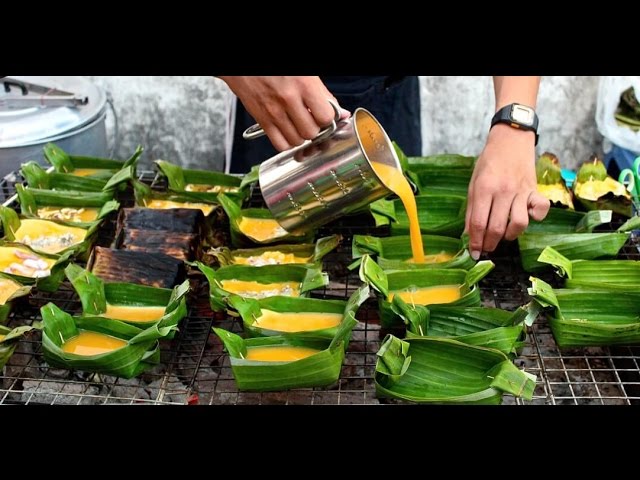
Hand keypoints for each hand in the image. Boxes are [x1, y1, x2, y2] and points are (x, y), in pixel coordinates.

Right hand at [220, 76, 348, 151]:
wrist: (243, 64)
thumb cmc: (274, 66)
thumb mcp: (305, 73)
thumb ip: (323, 94)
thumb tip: (340, 113)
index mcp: (303, 84)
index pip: (325, 117)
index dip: (327, 119)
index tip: (324, 115)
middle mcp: (288, 99)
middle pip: (311, 132)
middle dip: (314, 129)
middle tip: (310, 120)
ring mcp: (274, 111)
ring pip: (297, 141)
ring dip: (300, 136)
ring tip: (298, 125)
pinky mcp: (261, 120)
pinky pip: (279, 144)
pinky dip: (286, 142)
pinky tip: (287, 131)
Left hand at [465, 124, 549, 258]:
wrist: (511, 138)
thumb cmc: (489, 162)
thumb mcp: (473, 183)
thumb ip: (471, 209)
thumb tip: (468, 234)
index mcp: (484, 188)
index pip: (478, 222)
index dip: (475, 241)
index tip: (474, 253)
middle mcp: (503, 191)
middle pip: (496, 227)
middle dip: (490, 244)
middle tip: (487, 249)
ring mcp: (521, 190)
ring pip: (519, 223)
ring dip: (510, 235)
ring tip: (504, 235)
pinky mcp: (535, 189)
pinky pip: (540, 210)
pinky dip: (535, 218)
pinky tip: (526, 217)